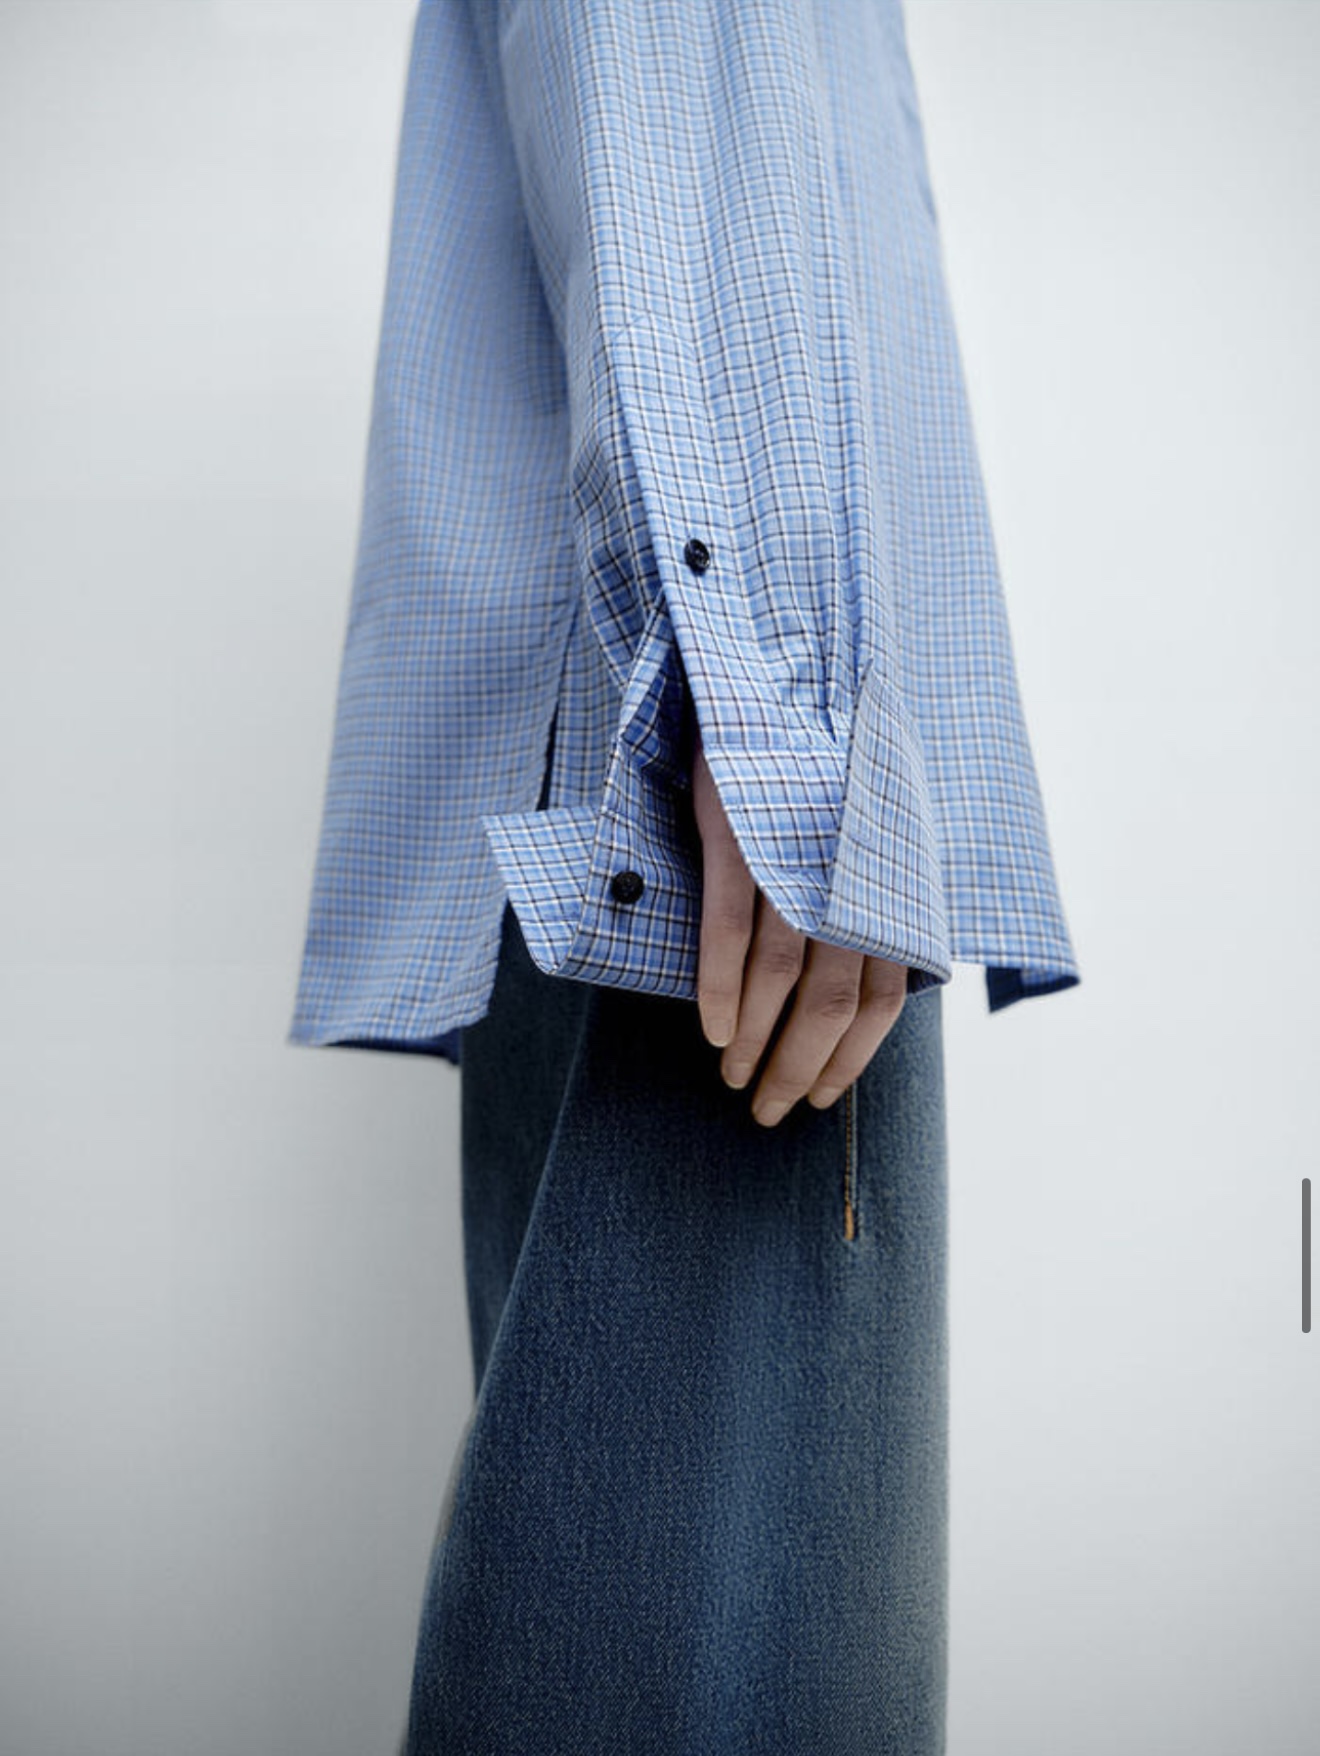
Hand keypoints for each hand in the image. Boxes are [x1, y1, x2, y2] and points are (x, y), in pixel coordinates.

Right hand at [691, 729, 906, 1126]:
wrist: (773, 680)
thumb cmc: (813, 771)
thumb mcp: (863, 833)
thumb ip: (866, 902)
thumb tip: (857, 983)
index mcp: (888, 884)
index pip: (884, 998)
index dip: (850, 1058)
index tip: (816, 1097)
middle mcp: (852, 876)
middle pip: (832, 1001)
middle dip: (797, 1066)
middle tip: (765, 1109)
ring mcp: (799, 857)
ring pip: (783, 976)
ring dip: (755, 1039)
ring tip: (731, 1077)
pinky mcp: (745, 836)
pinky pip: (733, 929)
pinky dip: (720, 986)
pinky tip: (712, 1029)